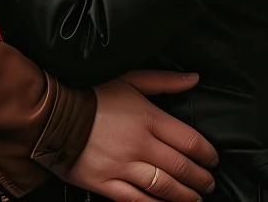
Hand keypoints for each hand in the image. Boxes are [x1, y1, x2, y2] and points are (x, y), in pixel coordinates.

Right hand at [55, 73, 216, 201]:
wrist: (53, 113)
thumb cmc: (92, 93)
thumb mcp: (130, 79)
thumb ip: (164, 81)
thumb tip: (194, 79)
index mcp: (148, 117)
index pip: (189, 140)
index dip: (207, 153)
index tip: (213, 159)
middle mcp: (140, 144)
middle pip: (181, 167)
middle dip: (200, 178)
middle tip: (209, 183)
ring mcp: (123, 166)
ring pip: (164, 188)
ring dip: (185, 196)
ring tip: (196, 198)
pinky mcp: (107, 184)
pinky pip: (138, 201)